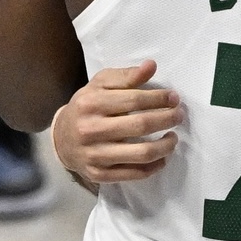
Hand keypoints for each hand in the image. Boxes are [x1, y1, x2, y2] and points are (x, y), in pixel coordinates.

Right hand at [53, 60, 184, 183]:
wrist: (60, 138)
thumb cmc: (86, 106)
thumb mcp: (100, 84)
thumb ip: (126, 76)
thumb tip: (152, 65)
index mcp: (91, 103)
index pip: (134, 99)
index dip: (159, 99)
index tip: (174, 98)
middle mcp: (90, 129)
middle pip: (140, 126)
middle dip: (167, 119)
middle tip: (179, 115)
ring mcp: (94, 155)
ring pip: (140, 153)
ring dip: (165, 146)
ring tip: (173, 138)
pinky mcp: (98, 174)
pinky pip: (133, 174)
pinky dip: (154, 167)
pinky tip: (162, 157)